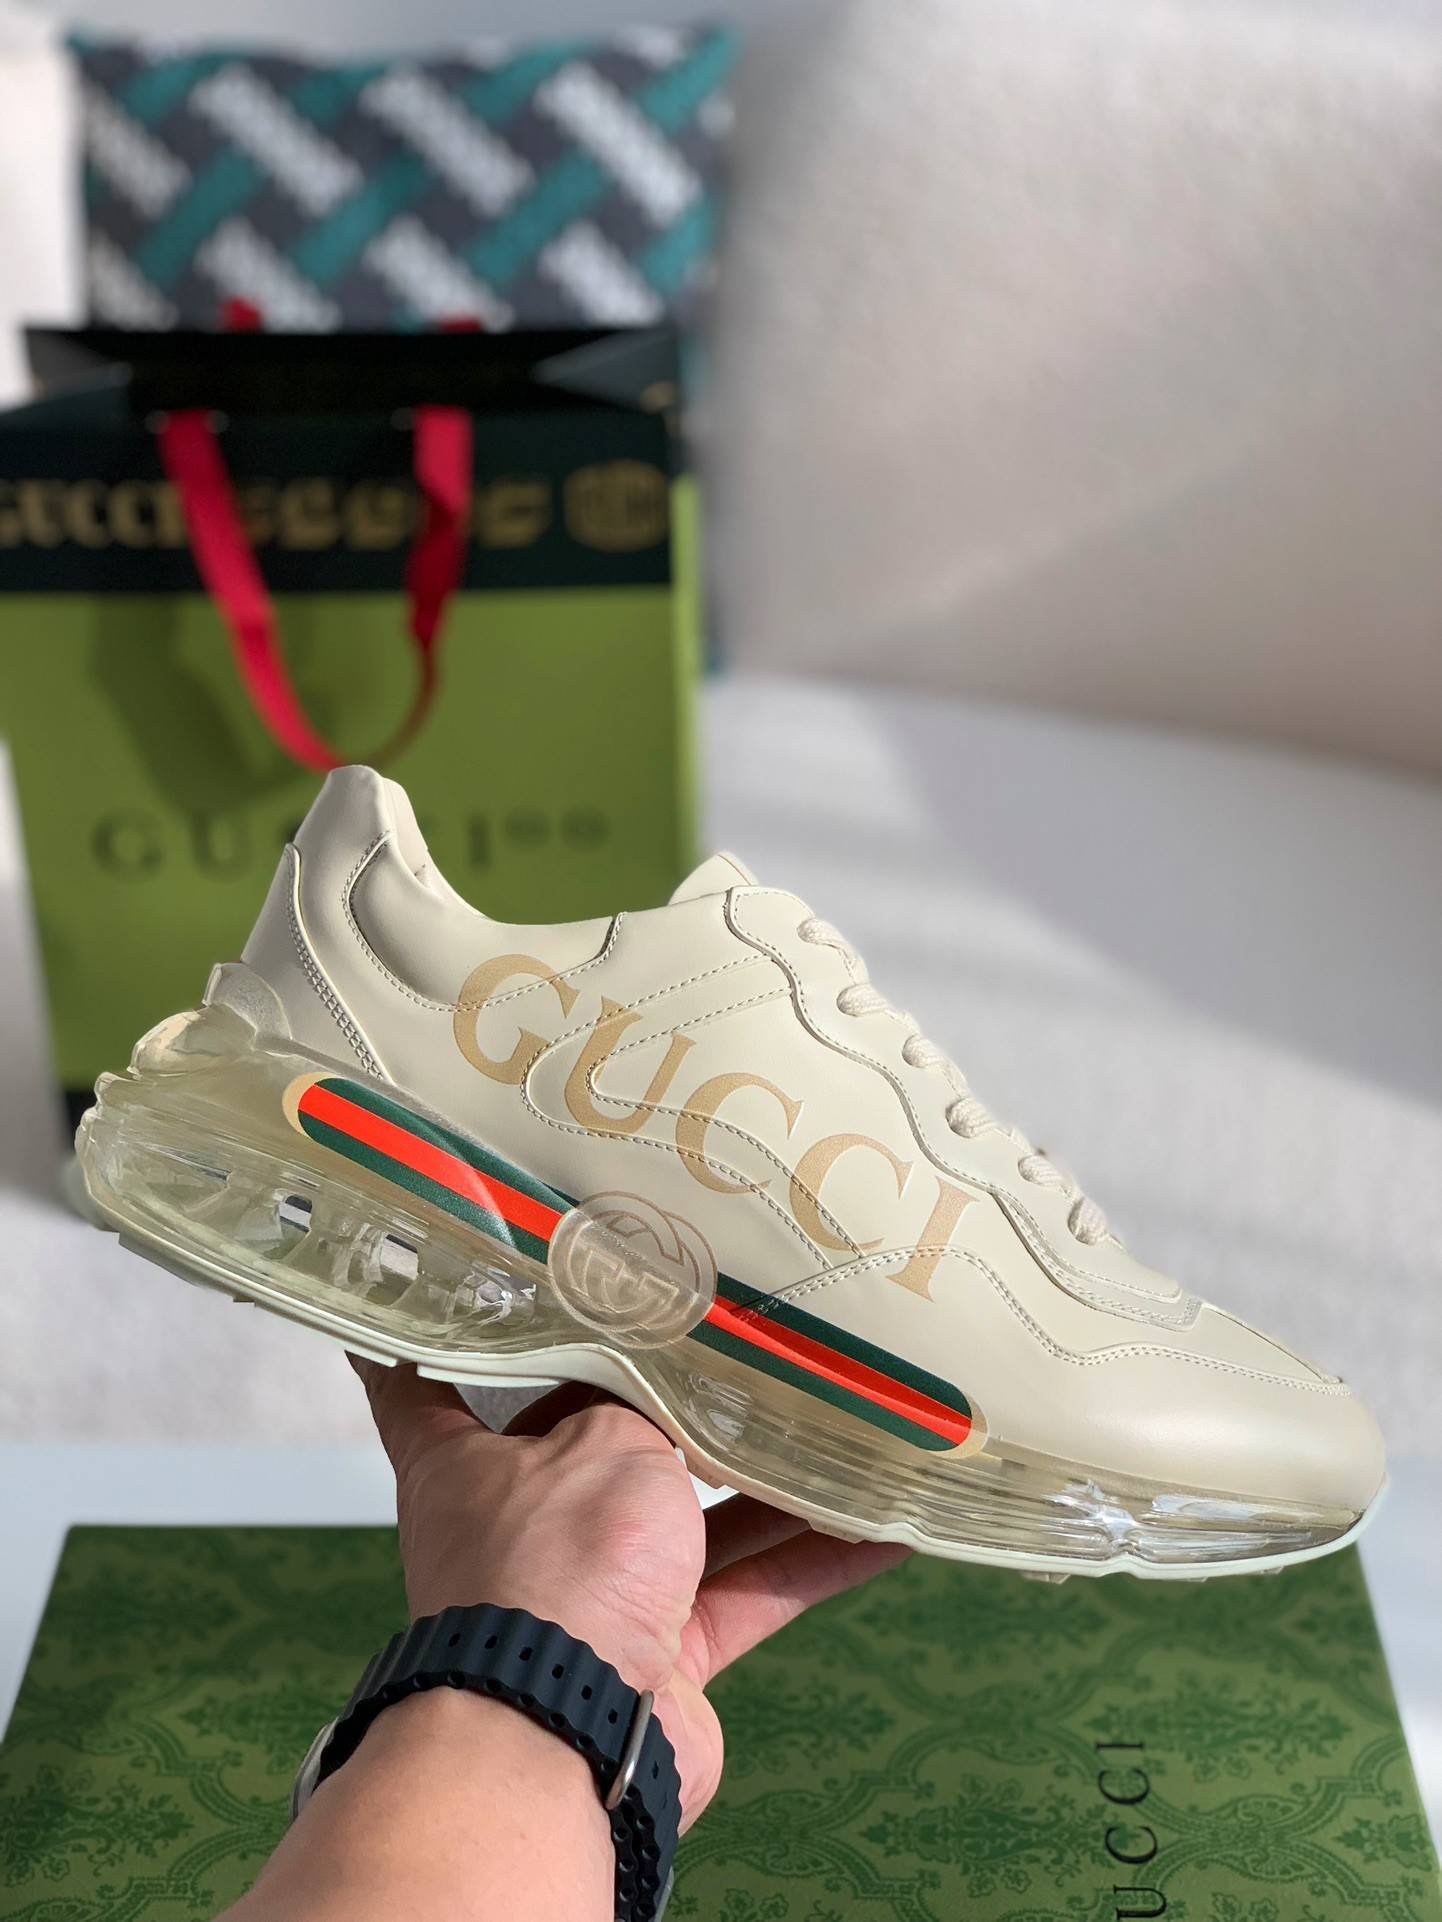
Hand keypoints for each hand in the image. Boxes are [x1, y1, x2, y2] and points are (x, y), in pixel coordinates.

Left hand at [351, 1359, 907, 1824]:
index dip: (445, 1328)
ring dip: (764, 1478)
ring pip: (688, 1516)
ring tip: (841, 1420)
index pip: (424, 1378)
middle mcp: (521, 1524)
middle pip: (588, 1440)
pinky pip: (746, 1589)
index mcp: (462, 1462)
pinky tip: (886, 1527)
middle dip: (657, 1398)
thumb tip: (666, 1397)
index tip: (464, 1276)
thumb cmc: (559, 1559)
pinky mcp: (662, 1656)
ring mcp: (592, 1594)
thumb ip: (641, 1407)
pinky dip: (812, 1560)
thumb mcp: (603, 1439)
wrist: (574, 1732)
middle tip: (726, 1334)